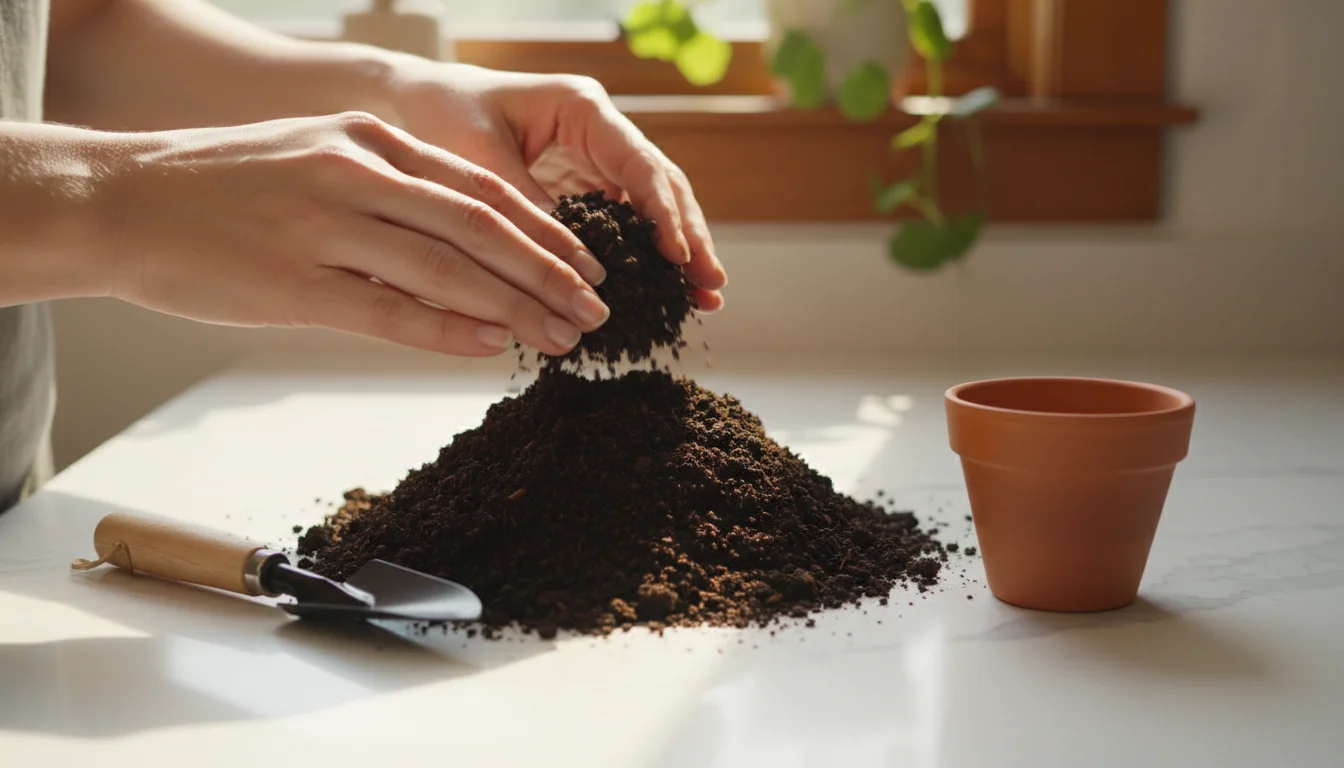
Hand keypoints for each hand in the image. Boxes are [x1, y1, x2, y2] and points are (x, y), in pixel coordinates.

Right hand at [95, 111, 610, 356]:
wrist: (123, 199)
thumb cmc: (224, 187)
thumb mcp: (318, 159)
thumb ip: (389, 193)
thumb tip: (463, 246)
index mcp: (368, 140)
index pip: (482, 189)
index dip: (546, 232)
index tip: (588, 265)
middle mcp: (356, 174)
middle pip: (482, 228)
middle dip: (551, 274)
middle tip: (596, 309)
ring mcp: (326, 227)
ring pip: (448, 270)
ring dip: (516, 308)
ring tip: (562, 336)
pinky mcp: (295, 283)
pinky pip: (391, 311)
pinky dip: (450, 330)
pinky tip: (491, 346)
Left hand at [385, 64, 727, 311]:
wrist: (419, 101)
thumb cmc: (444, 115)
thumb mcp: (478, 160)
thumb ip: (525, 207)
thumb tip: (570, 266)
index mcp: (584, 108)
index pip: (640, 163)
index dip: (664, 212)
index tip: (679, 257)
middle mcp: (602, 131)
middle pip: (662, 185)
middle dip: (689, 236)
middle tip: (711, 284)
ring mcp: (599, 158)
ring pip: (652, 206)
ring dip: (677, 251)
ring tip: (703, 297)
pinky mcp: (587, 186)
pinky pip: (624, 221)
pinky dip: (643, 256)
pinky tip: (662, 292)